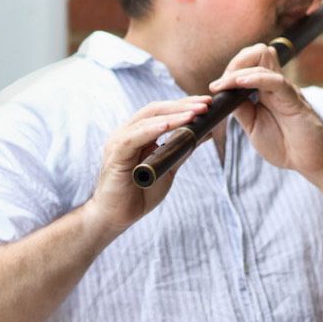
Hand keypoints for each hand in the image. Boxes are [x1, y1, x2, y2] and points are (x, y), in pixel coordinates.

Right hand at [85, 96, 209, 235]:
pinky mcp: (115, 155)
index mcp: (138, 134)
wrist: (117, 218)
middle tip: (206, 104)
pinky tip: (168, 125)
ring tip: (194, 114)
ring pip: (147, 120)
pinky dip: (152, 129)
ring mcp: (119, 142)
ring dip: (173, 115)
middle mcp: (127, 133)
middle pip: (156, 110)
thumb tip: (206, 133)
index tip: (208, 103)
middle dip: (182, 105)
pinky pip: (133, 137)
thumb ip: (182, 149)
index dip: (184, 105)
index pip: (162, 112)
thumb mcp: (168, 168)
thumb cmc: (140, 194)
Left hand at [207, 43, 322, 178]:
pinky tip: (240, 84)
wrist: (310, 161)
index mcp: (266, 90)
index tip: (214, 89)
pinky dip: (256, 78)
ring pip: (264, 57)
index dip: (229, 71)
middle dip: (235, 62)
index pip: (248, 63)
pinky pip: (275, 81)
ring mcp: (285, 89)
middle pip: (257, 52)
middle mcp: (275, 85)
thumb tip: (224, 96)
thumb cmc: (285, 145)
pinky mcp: (294, 99)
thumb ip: (241, 110)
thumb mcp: (254, 127)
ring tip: (226, 84)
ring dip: (240, 67)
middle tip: (222, 85)